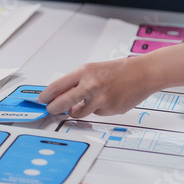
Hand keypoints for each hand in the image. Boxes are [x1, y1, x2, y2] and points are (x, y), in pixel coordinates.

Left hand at [38, 56, 156, 117]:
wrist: (143, 73)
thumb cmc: (118, 70)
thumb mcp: (92, 69)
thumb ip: (76, 82)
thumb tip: (57, 94)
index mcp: (85, 72)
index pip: (57, 86)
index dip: (45, 96)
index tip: (41, 100)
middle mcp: (91, 85)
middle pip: (62, 103)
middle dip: (53, 109)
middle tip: (51, 109)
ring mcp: (101, 99)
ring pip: (78, 112)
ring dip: (77, 110)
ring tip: (86, 101)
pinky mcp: (110, 110)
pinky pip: (95, 114)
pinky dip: (97, 110)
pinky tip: (106, 100)